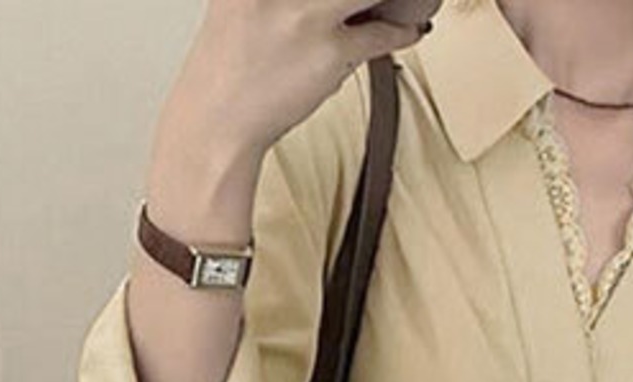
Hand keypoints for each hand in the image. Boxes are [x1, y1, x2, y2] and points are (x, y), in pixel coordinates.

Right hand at [170, 0, 443, 159]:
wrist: (219, 119)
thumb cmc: (233, 69)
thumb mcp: (244, 6)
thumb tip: (346, 5)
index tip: (353, 1)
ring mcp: (305, 13)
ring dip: (394, 0)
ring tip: (408, 3)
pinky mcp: (330, 50)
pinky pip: (383, 33)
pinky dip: (404, 31)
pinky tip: (413, 29)